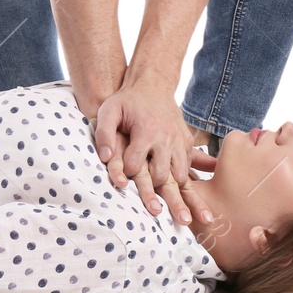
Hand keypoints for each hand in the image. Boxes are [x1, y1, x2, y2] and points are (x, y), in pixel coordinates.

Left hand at [93, 88, 210, 223]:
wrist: (152, 86)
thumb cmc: (126, 101)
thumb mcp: (109, 110)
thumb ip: (104, 133)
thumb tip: (104, 157)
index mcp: (146, 131)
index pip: (135, 164)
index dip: (126, 173)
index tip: (121, 179)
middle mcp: (165, 138)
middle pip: (162, 175)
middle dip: (154, 190)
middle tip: (150, 203)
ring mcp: (179, 140)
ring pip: (180, 174)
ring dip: (174, 189)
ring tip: (172, 206)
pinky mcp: (187, 142)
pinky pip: (189, 166)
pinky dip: (184, 179)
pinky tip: (180, 191)